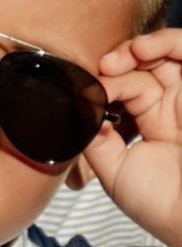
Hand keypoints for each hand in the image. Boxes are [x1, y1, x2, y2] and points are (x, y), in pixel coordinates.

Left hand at [89, 29, 181, 246]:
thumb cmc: (161, 203)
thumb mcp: (114, 171)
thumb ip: (93, 140)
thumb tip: (75, 111)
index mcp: (151, 124)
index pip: (124, 86)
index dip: (104, 81)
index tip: (86, 88)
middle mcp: (172, 106)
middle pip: (142, 65)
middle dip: (118, 59)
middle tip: (102, 68)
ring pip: (166, 53)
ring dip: (141, 46)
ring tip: (123, 56)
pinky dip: (167, 43)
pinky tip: (143, 50)